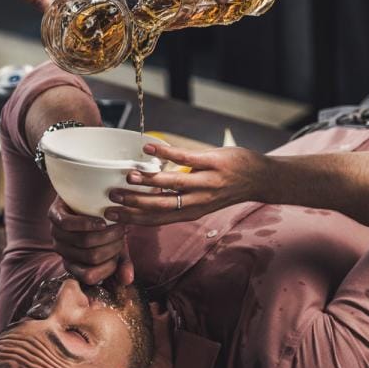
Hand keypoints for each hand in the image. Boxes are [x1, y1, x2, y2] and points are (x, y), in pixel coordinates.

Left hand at [48, 198, 133, 285]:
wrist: (91, 196)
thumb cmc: (104, 223)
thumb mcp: (115, 244)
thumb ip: (122, 263)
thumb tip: (127, 280)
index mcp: (74, 263)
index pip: (90, 277)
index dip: (109, 267)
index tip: (121, 251)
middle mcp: (63, 251)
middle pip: (91, 257)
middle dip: (113, 246)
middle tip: (123, 233)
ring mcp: (56, 234)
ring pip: (83, 241)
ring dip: (106, 234)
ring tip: (118, 224)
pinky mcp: (54, 214)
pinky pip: (68, 224)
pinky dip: (87, 223)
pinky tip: (102, 221)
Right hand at [105, 143, 269, 224]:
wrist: (258, 178)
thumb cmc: (225, 187)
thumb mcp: (199, 201)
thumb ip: (176, 200)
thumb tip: (148, 193)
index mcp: (190, 212)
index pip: (155, 219)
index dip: (132, 219)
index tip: (110, 215)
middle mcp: (196, 202)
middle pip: (159, 205)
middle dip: (134, 202)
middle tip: (112, 196)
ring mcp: (205, 183)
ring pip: (171, 183)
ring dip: (148, 180)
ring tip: (128, 175)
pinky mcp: (212, 163)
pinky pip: (185, 158)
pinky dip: (165, 153)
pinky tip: (148, 148)